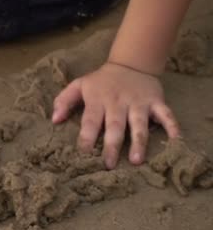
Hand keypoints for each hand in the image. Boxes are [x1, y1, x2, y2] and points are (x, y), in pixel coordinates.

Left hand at [52, 62, 180, 168]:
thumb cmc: (101, 82)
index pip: (90, 120)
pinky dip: (172, 125)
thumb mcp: (79, 85)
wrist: (130, 64)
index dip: (86, 137)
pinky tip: (175, 140)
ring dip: (138, 142)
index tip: (83, 154)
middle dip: (111, 145)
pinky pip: (166, 114)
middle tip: (108, 165)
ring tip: (135, 160)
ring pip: (139, 123)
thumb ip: (64, 101)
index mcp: (98, 99)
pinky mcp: (156, 101)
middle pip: (115, 125)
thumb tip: (54, 120)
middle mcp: (118, 102)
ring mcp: (139, 102)